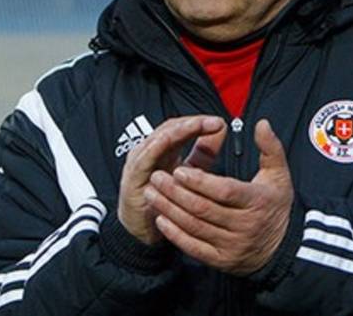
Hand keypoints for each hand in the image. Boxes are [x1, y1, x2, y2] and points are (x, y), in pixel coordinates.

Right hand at [118, 115, 226, 244]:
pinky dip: (157, 145)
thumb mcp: (190, 173)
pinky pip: (144, 157)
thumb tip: (220, 130)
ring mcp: (140, 161)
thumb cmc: (163, 201)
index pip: (180, 127)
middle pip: (170, 128)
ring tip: (197, 125)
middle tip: (213, 122)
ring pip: (159, 138)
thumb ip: (204, 152)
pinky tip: (170, 139)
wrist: (143, 230)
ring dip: (179, 130)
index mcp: (163, 148)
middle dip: (192, 123)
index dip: (199, 123)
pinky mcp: (133, 176)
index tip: (218, 123)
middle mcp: (150, 151)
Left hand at [145, 119, 293, 274]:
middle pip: (204, 208)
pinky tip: (161, 219)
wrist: (282, 249)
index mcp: (257, 201)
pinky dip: (175, 234)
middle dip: (176, 192)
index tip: (179, 169)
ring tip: (152, 193)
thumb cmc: (275, 206)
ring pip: (194, 226)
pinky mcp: (221, 260)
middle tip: (157, 176)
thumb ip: (270, 148)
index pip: (224, 191)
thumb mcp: (279, 175)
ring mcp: (232, 246)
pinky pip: (193, 247)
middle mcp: (244, 226)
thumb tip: (261, 123)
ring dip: (169, 210)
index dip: (200, 181)